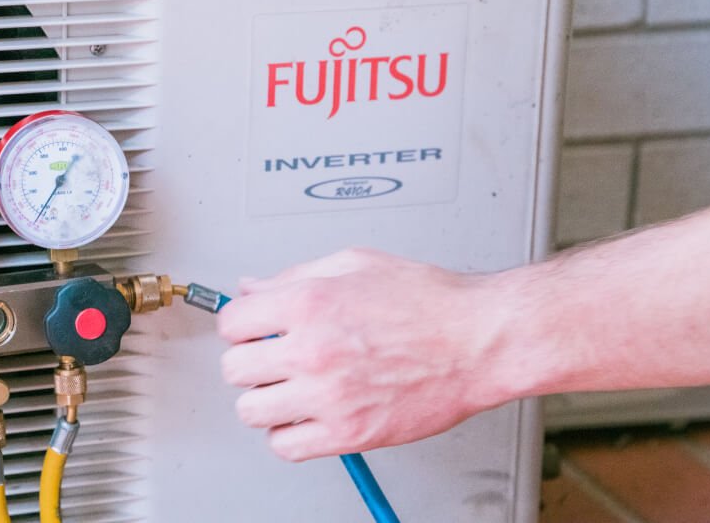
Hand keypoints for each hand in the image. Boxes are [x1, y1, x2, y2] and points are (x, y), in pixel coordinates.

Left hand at [217, 248, 514, 461]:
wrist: (477, 340)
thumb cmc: (427, 300)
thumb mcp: (355, 263)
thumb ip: (295, 275)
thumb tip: (252, 288)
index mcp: (309, 302)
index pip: (232, 322)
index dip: (241, 324)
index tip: (253, 329)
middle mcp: (312, 350)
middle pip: (235, 369)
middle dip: (249, 360)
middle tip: (271, 357)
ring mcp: (328, 396)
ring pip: (252, 412)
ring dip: (265, 399)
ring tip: (290, 386)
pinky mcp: (348, 433)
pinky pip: (286, 446)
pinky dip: (288, 434)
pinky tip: (308, 414)